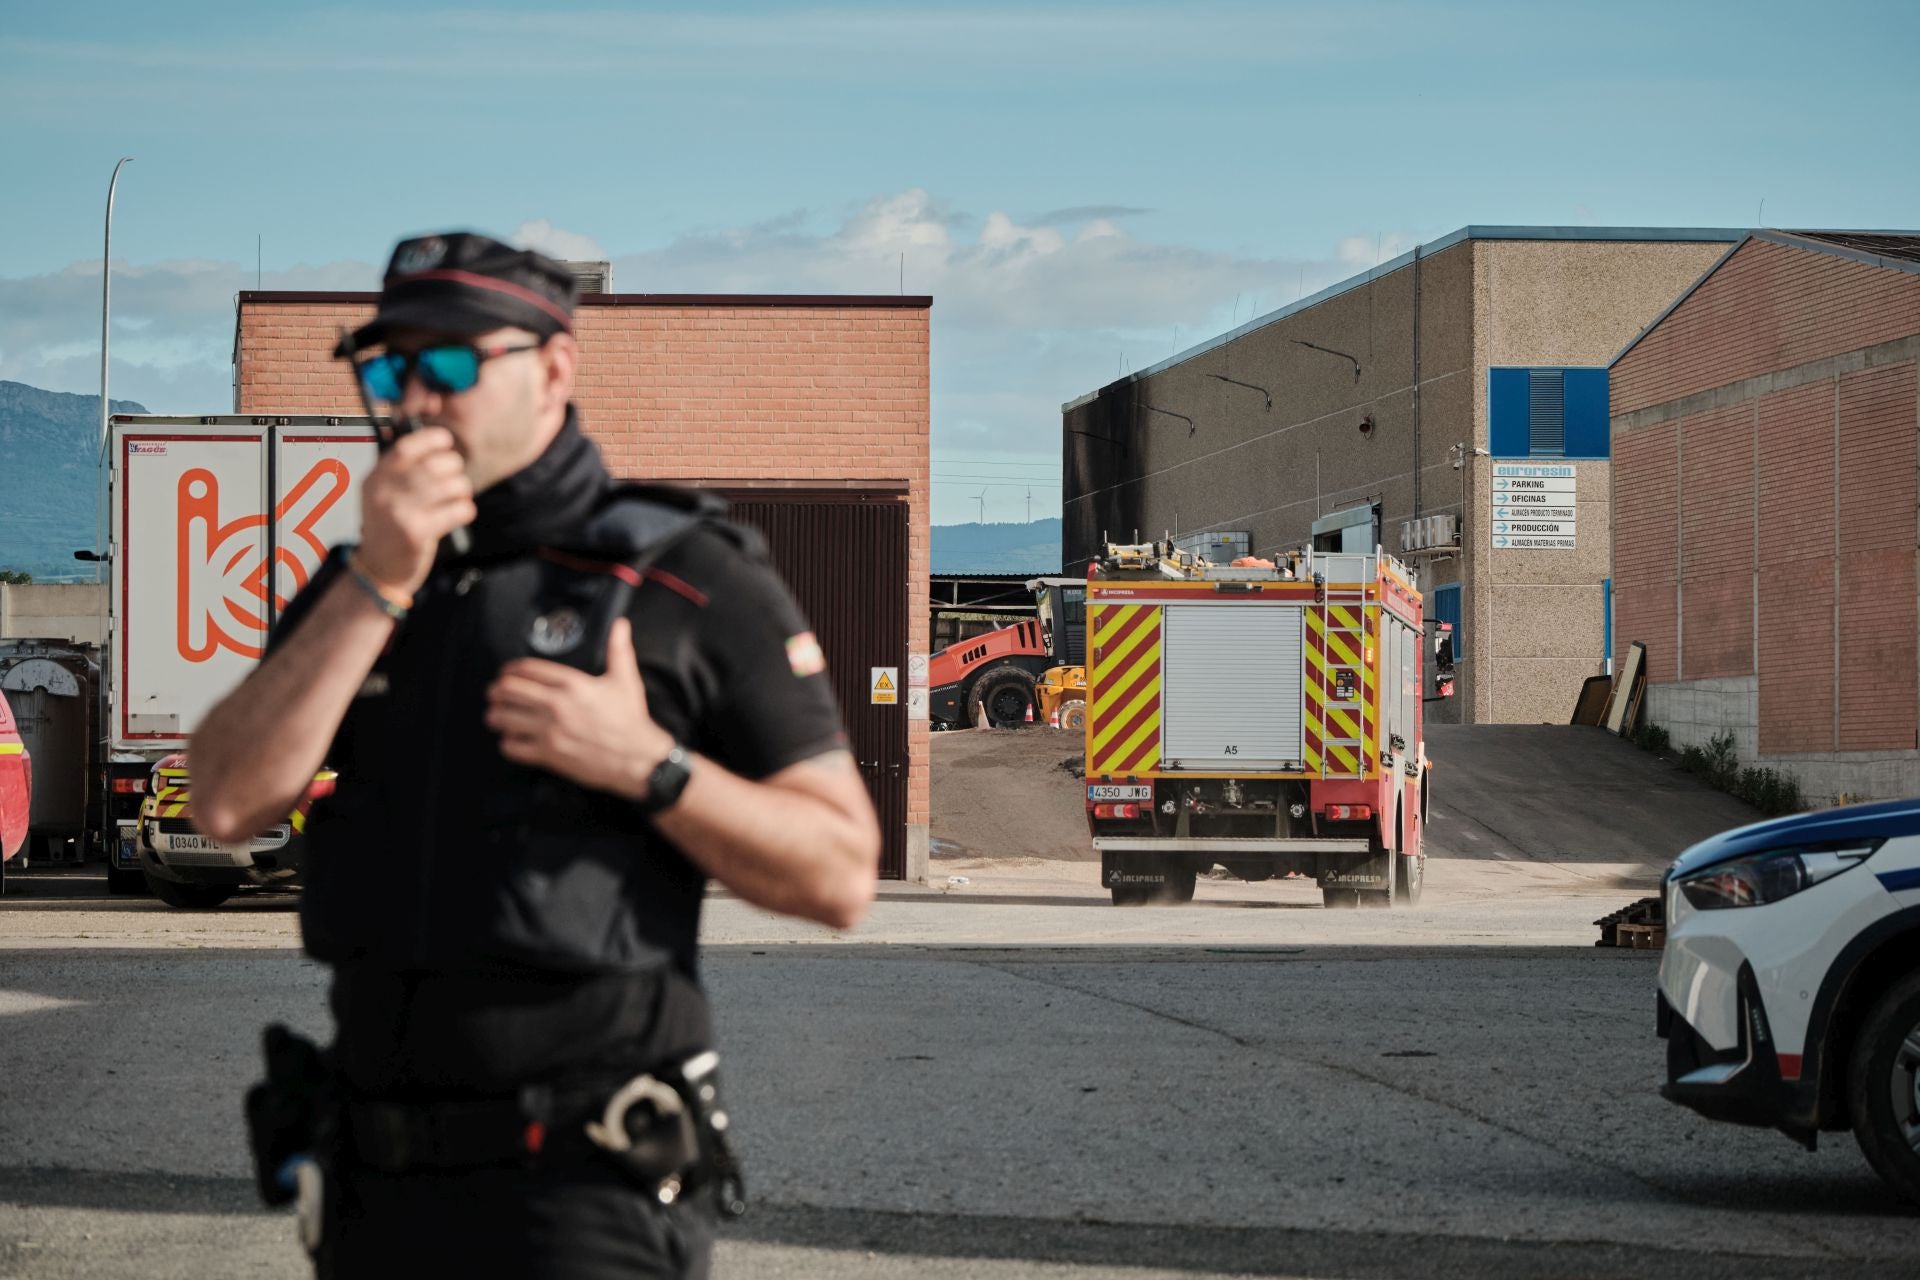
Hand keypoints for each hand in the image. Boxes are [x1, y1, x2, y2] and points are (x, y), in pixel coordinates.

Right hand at [356, 428, 475, 593]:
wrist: (379, 569)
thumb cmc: (389, 528)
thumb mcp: (382, 495)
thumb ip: (400, 472)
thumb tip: (436, 444)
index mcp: (375, 479)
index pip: (405, 447)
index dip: (431, 439)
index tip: (446, 441)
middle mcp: (383, 493)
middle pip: (432, 465)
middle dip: (453, 466)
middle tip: (456, 476)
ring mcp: (399, 514)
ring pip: (448, 486)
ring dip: (462, 488)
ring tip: (459, 495)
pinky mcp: (416, 534)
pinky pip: (456, 511)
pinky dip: (465, 509)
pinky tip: (461, 512)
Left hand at [484, 619, 673, 796]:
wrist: (637, 758)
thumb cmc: (630, 719)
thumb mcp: (626, 679)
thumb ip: (618, 649)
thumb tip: (620, 625)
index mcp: (573, 684)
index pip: (528, 669)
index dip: (510, 669)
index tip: (506, 672)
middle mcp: (557, 705)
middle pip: (508, 690)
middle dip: (496, 690)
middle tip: (495, 693)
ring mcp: (550, 731)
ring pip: (503, 718)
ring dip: (495, 715)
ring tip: (496, 715)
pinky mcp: (548, 754)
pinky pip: (512, 747)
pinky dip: (507, 743)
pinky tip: (512, 739)